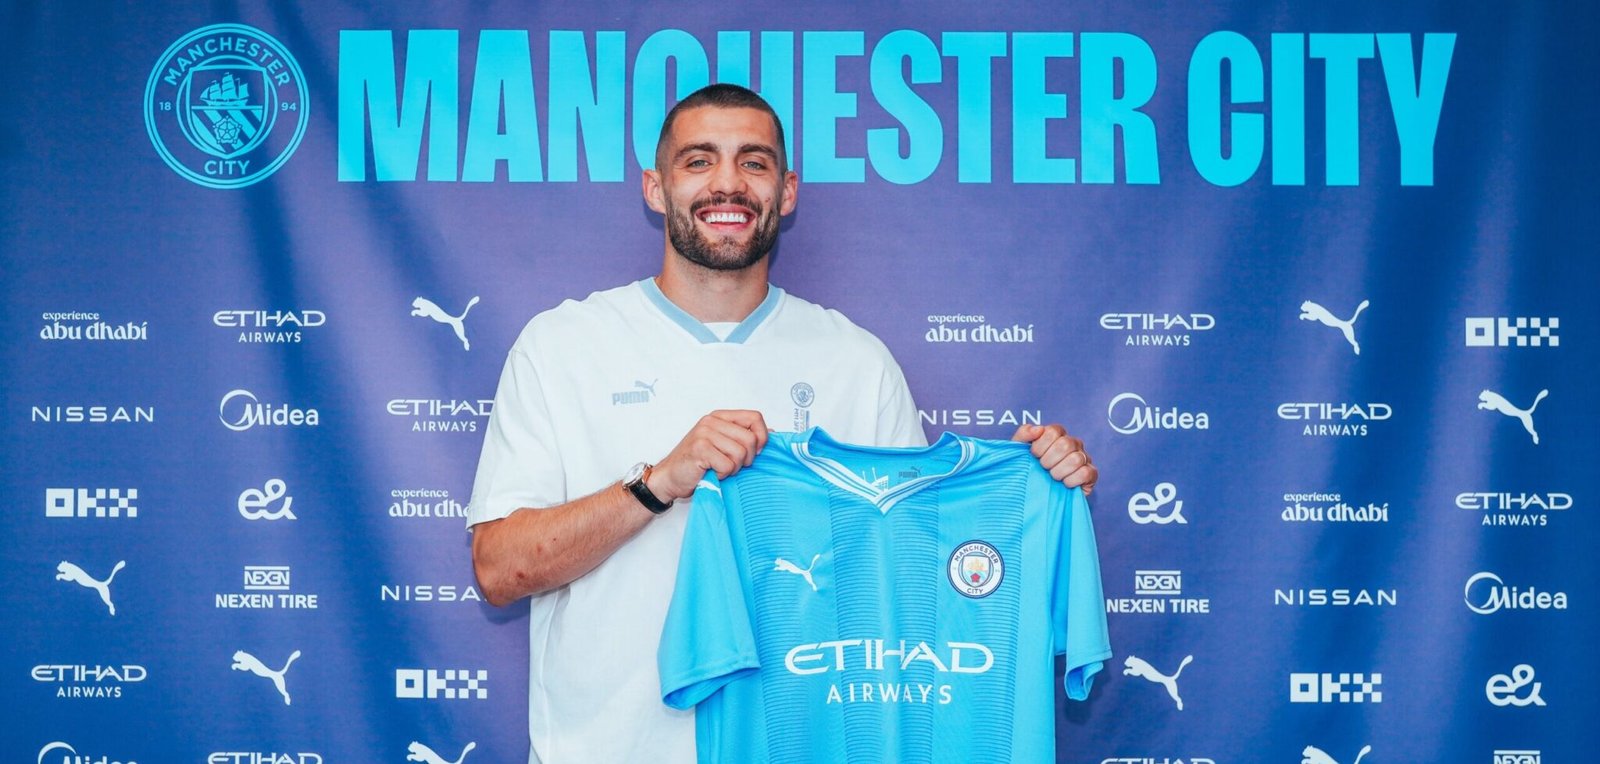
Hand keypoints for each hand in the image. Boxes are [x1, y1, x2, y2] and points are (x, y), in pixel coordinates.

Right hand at [649, 410, 769, 500]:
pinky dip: (723, 474)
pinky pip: (728, 464)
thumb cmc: (696, 464)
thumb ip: (743, 436)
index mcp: (720, 417)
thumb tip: (772, 432)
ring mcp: (705, 433)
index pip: (755, 417)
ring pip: (741, 453)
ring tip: (720, 468)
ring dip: (734, 468)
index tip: (756, 451)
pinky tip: (712, 473)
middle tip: (733, 465)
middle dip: (747, 459)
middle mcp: (712, 421)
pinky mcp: (700, 448)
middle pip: (750, 439)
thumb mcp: (722, 445)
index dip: (762, 437)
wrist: (669, 478)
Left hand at [1012, 423, 1096, 493]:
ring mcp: (1084, 457)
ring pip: (1075, 459)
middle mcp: (1073, 443)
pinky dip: (1071, 480)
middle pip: (1065, 444)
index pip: (1053, 431)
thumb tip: (1038, 429)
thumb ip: (1024, 434)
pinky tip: (1064, 484)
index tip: (1034, 456)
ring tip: (1053, 477)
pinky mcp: (1091, 474)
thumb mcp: (1020, 450)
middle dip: (1049, 460)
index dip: (1041, 446)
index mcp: (1058, 434)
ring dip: (1059, 472)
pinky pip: (1085, 473)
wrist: (1036, 493)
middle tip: (1043, 468)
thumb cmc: (1028, 467)